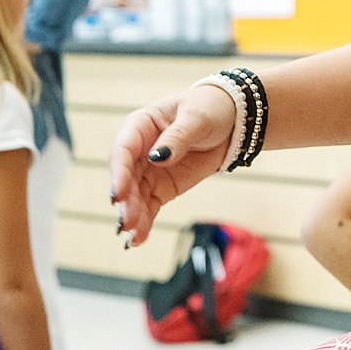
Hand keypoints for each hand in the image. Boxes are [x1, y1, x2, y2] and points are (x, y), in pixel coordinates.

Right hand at [108, 82, 235, 246]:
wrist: (231, 121)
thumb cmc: (209, 108)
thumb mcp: (196, 118)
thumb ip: (178, 137)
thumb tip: (158, 157)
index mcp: (141, 125)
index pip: (123, 150)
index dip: (119, 173)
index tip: (119, 194)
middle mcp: (138, 150)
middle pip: (126, 178)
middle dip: (126, 202)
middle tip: (126, 222)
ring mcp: (148, 171)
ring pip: (135, 197)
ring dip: (133, 216)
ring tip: (133, 236)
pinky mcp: (161, 188)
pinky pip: (148, 207)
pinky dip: (144, 223)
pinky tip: (137, 240)